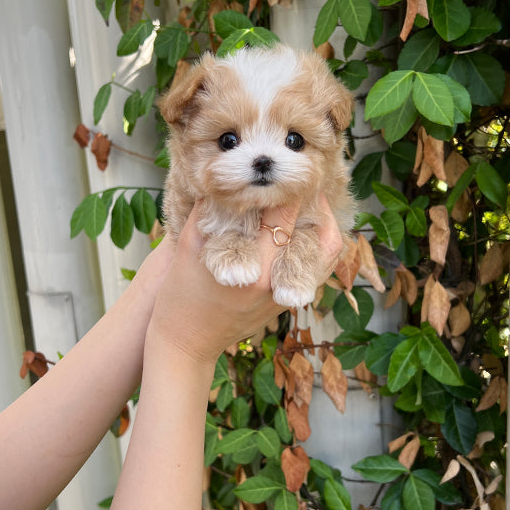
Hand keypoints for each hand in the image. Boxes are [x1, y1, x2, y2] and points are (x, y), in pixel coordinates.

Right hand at [146, 194, 343, 364]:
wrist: (185, 344)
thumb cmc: (181, 295)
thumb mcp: (188, 245)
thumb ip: (209, 208)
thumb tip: (225, 176)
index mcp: (255, 263)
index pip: (285, 211)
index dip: (286, 184)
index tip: (282, 165)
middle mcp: (279, 279)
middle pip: (316, 228)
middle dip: (311, 198)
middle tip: (301, 176)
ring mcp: (288, 293)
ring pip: (329, 249)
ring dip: (323, 220)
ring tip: (308, 199)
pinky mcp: (289, 301)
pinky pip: (319, 266)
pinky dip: (318, 242)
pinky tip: (303, 225)